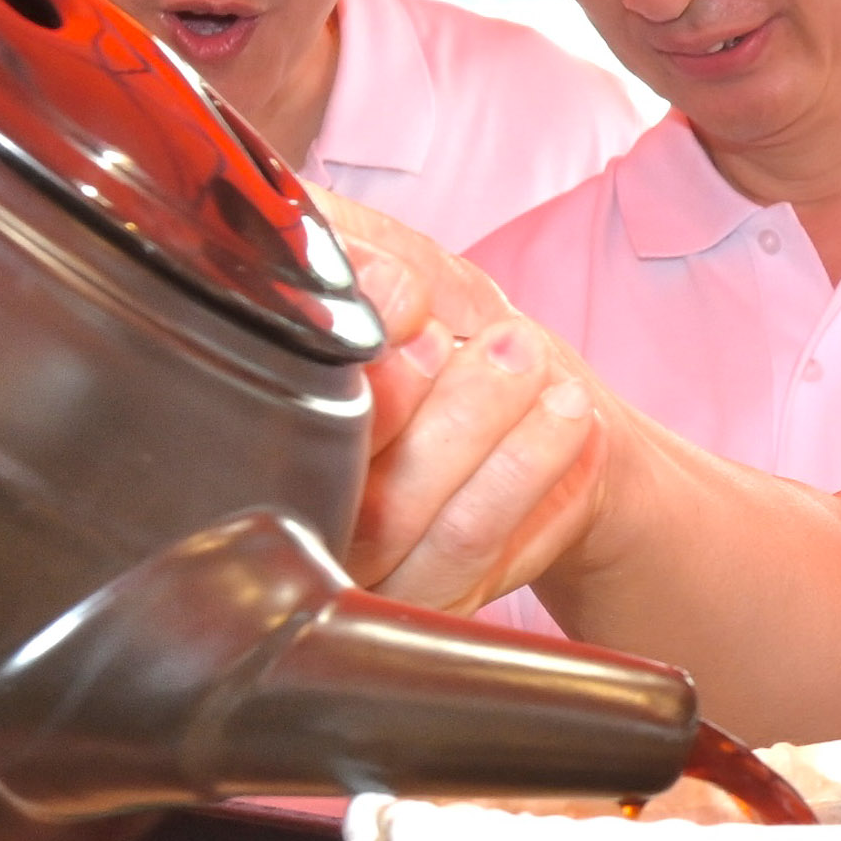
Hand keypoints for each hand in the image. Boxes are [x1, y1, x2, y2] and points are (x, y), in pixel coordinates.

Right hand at [325, 193, 615, 607]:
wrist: (535, 433)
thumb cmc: (440, 338)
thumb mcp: (389, 269)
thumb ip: (343, 244)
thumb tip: (313, 227)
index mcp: (263, 444)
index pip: (298, 426)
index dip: (366, 374)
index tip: (417, 307)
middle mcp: (305, 530)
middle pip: (371, 496)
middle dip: (451, 413)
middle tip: (510, 345)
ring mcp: (370, 589)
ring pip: (437, 535)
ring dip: (505, 447)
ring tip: (551, 380)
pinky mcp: (437, 613)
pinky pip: (487, 564)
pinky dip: (541, 489)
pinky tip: (577, 430)